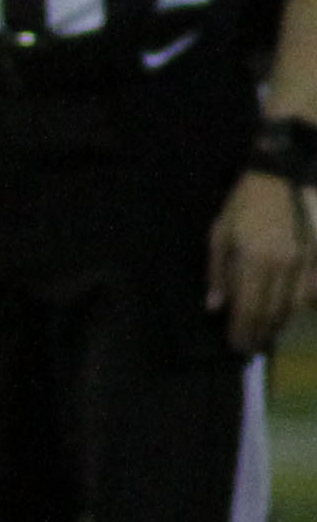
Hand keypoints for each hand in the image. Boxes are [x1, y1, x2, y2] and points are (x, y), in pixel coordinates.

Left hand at [213, 167, 311, 356]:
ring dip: (282, 322)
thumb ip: (218, 272)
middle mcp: (282, 266)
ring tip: (269, 333)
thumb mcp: (221, 233)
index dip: (242, 331)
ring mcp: (306, 261)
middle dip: (260, 332)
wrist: (284, 174)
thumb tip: (215, 307)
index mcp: (253, 260)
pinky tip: (294, 311)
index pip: (248, 308)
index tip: (237, 346)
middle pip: (273, 311)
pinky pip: (314, 290)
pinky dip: (305, 304)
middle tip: (251, 346)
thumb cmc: (246, 203)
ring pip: (296, 305)